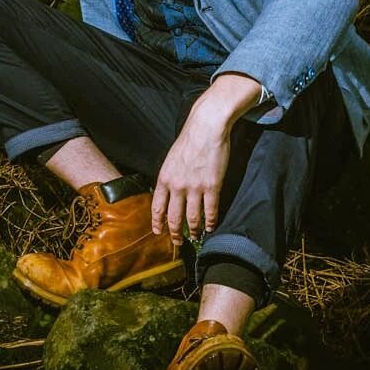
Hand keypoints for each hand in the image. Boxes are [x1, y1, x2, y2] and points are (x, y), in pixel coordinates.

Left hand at [151, 73, 261, 244]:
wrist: (206, 127)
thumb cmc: (189, 139)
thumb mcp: (171, 158)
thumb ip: (169, 177)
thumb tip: (169, 193)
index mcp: (164, 178)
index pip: (157, 208)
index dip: (157, 223)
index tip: (158, 232)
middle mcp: (177, 186)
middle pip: (173, 218)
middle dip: (175, 234)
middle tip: (177, 242)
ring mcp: (194, 188)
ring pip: (192, 219)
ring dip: (194, 231)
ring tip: (196, 236)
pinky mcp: (212, 187)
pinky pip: (210, 211)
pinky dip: (211, 222)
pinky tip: (211, 227)